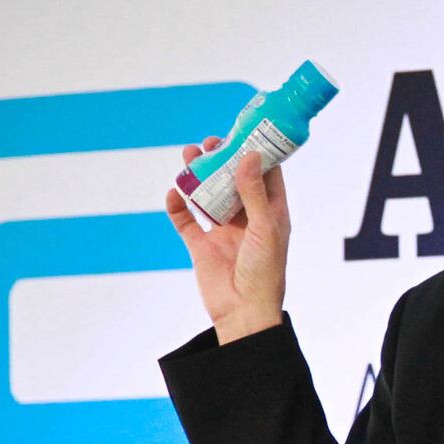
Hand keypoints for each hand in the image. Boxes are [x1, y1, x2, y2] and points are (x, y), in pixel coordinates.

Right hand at [165, 138, 290, 343]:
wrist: (243, 313)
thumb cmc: (264, 273)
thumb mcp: (265, 228)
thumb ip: (254, 193)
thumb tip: (249, 156)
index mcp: (270, 213)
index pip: (265, 175)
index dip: (255, 152)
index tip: (243, 130)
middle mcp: (247, 219)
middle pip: (232, 180)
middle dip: (220, 159)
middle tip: (209, 142)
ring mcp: (223, 232)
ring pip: (207, 195)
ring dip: (197, 175)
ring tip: (188, 154)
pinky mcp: (201, 246)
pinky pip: (185, 220)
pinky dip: (177, 205)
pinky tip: (173, 192)